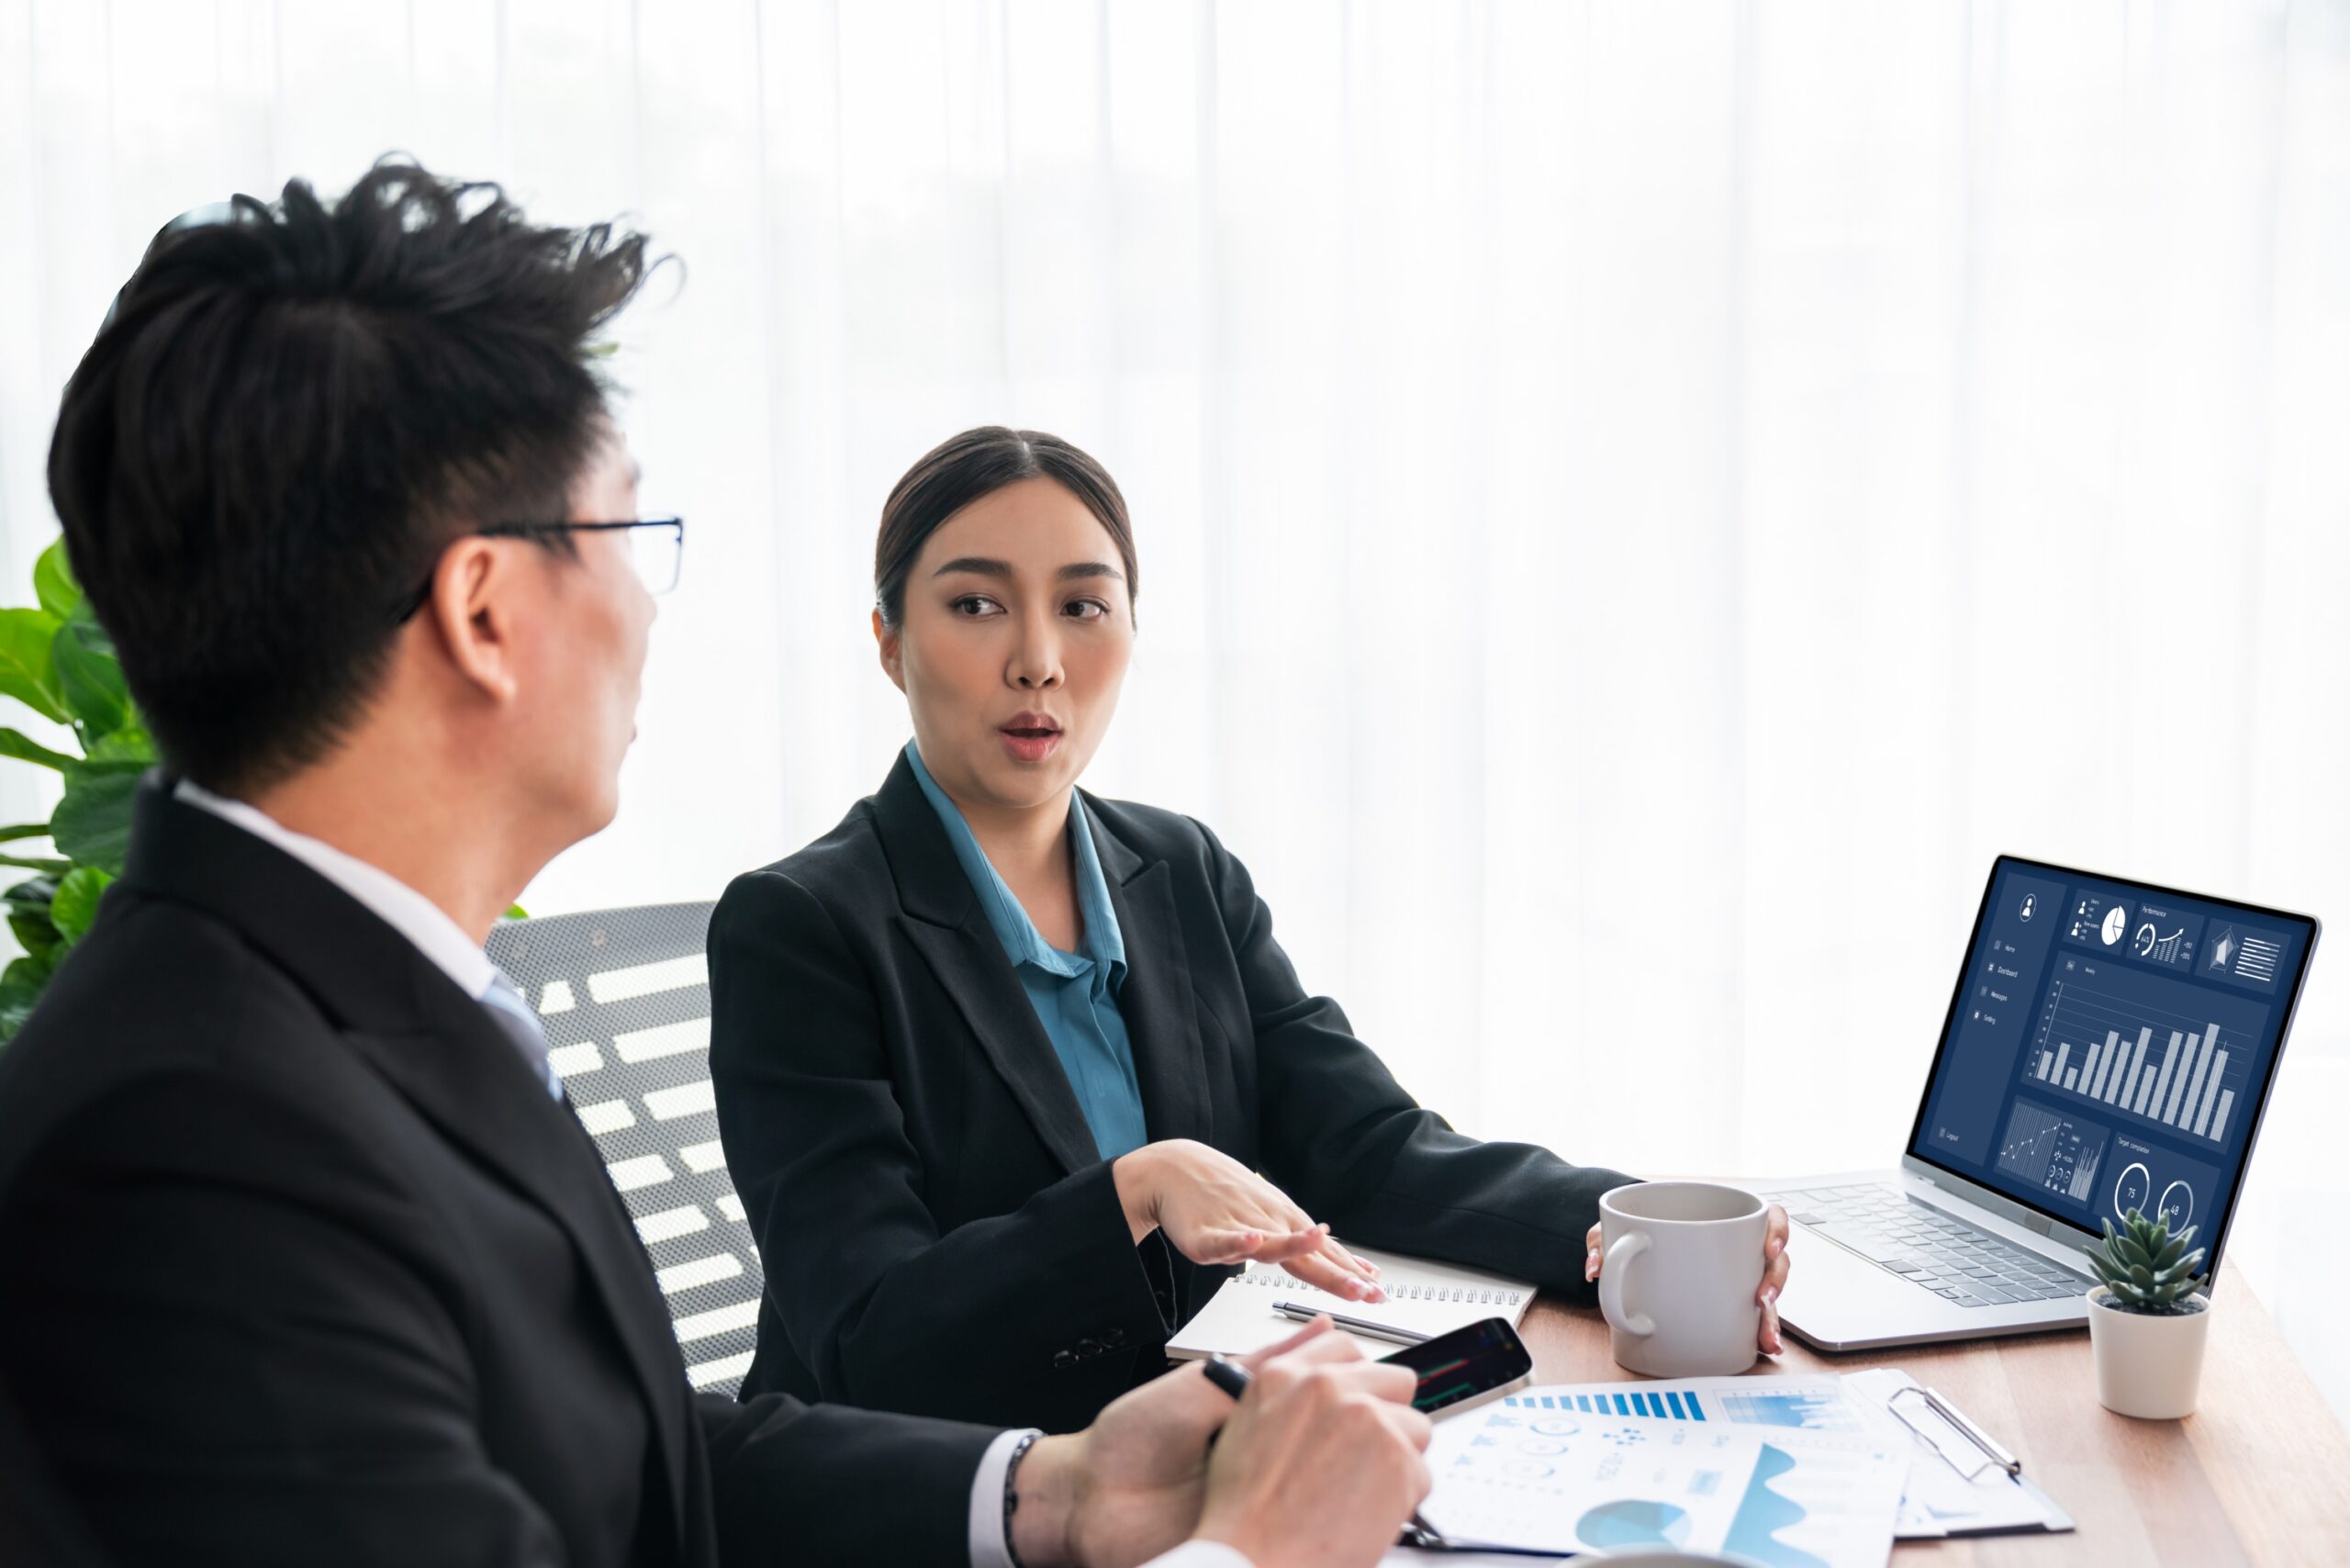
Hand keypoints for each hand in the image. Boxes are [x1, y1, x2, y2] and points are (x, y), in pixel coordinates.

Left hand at [1011, 1318, 1429, 1567]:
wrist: (1091, 1501)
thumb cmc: (1133, 1437)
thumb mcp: (1202, 1384)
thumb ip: (1266, 1365)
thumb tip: (1325, 1326)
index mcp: (1258, 1405)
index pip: (1331, 1387)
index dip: (1366, 1384)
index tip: (1398, 1383)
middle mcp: (1268, 1446)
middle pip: (1343, 1436)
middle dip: (1376, 1431)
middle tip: (1404, 1423)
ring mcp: (1266, 1488)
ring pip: (1336, 1482)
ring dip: (1365, 1473)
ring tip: (1392, 1461)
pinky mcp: (1259, 1525)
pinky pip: (1309, 1524)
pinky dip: (1338, 1519)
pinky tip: (1354, 1507)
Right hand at [1113, 1138, 1384, 1302]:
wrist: (1177, 1168)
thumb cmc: (1226, 1194)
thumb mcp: (1273, 1216)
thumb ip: (1306, 1246)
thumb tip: (1347, 1262)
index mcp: (1287, 1225)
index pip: (1327, 1256)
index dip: (1352, 1275)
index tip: (1378, 1292)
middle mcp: (1270, 1224)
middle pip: (1308, 1255)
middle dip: (1338, 1274)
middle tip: (1364, 1289)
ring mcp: (1239, 1227)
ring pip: (1270, 1243)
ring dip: (1295, 1244)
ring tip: (1317, 1243)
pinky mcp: (1205, 1235)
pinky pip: (1222, 1241)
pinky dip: (1237, 1242)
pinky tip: (1252, 1242)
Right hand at [1192, 1323, 1432, 1567]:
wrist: (1250, 1559)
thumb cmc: (1244, 1513)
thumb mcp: (1244, 1429)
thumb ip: (1286, 1394)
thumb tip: (1319, 1367)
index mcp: (1286, 1376)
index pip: (1344, 1346)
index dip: (1358, 1379)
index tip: (1361, 1398)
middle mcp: (1328, 1387)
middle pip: (1394, 1380)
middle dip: (1387, 1416)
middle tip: (1364, 1456)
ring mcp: (1366, 1418)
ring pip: (1415, 1427)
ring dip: (1398, 1459)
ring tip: (1361, 1492)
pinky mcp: (1396, 1456)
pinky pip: (1421, 1473)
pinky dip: (1403, 1498)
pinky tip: (1368, 1513)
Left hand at [1584, 1201, 1790, 1354]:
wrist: (1631, 1252)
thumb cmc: (1634, 1229)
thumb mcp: (1616, 1227)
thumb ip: (1602, 1239)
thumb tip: (1596, 1267)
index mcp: (1721, 1219)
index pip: (1768, 1217)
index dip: (1777, 1230)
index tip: (1768, 1247)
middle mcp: (1737, 1249)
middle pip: (1775, 1260)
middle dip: (1775, 1282)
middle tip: (1761, 1299)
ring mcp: (1738, 1278)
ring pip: (1770, 1294)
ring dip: (1773, 1317)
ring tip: (1765, 1337)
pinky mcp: (1732, 1306)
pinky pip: (1754, 1318)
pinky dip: (1760, 1334)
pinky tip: (1763, 1348)